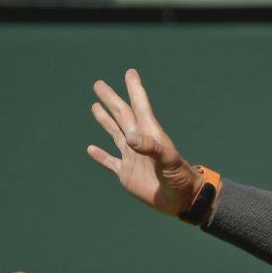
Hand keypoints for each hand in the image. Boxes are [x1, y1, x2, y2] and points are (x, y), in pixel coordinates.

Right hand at [87, 69, 201, 215]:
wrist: (181, 199)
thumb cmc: (180, 176)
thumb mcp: (169, 159)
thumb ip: (151, 147)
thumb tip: (129, 138)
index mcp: (150, 133)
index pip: (139, 105)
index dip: (134, 89)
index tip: (130, 73)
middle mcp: (138, 141)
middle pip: (121, 115)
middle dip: (111, 99)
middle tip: (99, 84)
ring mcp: (131, 157)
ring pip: (114, 133)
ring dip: (105, 120)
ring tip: (95, 106)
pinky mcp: (126, 173)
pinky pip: (109, 161)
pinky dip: (100, 156)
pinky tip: (90, 149)